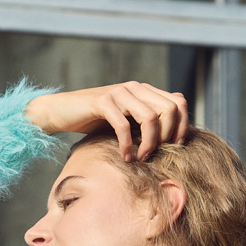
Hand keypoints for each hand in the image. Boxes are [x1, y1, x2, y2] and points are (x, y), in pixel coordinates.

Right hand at [24, 81, 189, 162]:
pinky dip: (127, 145)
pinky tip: (125, 157)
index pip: (179, 102)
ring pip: (150, 117)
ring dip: (149, 143)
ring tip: (141, 158)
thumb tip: (171, 139)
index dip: (182, 126)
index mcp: (145, 91)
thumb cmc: (95, 121)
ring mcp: (120, 93)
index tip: (175, 148)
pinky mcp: (103, 101)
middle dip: (167, 137)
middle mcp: (136, 88)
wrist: (62, 111)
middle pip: (170, 109)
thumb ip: (145, 124)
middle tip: (156, 154)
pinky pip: (124, 125)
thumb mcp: (126, 122)